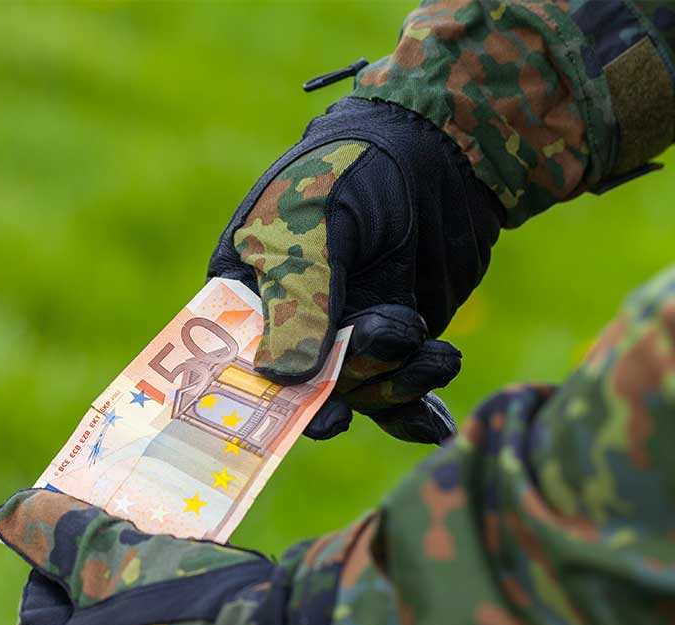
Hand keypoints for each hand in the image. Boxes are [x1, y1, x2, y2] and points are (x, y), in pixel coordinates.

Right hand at [209, 97, 503, 443]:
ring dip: (399, 382)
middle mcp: (290, 327)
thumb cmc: (356, 168)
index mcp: (245, 291)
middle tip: (393, 333)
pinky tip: (437, 425)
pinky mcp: (394, 350)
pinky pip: (395, 400)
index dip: (260, 397)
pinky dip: (414, 414)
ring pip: (358, 395)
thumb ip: (301, 292)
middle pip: (308, 387)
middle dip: (352, 373)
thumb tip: (281, 378)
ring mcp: (344, 342)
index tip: (302, 414)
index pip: (236, 361)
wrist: (438, 150)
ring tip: (438, 349)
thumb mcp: (315, 219)